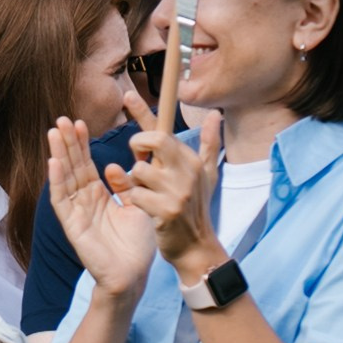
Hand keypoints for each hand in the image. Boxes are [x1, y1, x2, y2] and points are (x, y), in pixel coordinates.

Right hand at [44, 114, 156, 300]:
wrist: (133, 274)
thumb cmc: (137, 245)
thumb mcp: (137, 206)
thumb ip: (127, 186)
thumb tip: (115, 166)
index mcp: (99, 196)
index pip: (87, 164)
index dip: (83, 144)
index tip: (80, 122)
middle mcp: (84, 201)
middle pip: (73, 166)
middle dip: (68, 143)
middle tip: (62, 119)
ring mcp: (76, 212)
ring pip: (64, 178)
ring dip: (59, 154)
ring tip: (54, 132)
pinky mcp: (71, 224)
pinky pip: (61, 199)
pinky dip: (56, 180)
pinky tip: (53, 162)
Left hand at [111, 97, 224, 276]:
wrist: (196, 247)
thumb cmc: (196, 208)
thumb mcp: (207, 175)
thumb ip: (209, 144)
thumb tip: (216, 115)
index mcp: (191, 160)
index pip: (165, 130)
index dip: (143, 111)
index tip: (126, 95)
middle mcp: (187, 171)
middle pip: (155, 140)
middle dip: (138, 145)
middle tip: (139, 157)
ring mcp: (178, 191)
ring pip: (139, 169)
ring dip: (135, 181)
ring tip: (147, 192)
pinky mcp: (166, 210)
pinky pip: (135, 194)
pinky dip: (135, 200)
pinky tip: (147, 209)